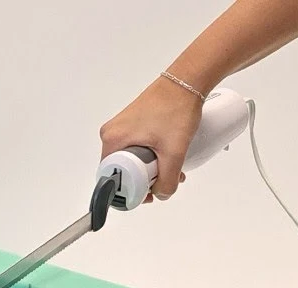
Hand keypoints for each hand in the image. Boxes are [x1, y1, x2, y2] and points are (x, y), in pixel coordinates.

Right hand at [99, 76, 201, 201]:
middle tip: (163, 179)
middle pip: (123, 171)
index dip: (129, 191)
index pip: (111, 178)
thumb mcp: (173, 152)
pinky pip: (138, 150)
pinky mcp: (134, 125)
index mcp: (112, 140)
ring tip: (172, 167)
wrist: (186, 83)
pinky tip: (169, 156)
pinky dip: (153, 157)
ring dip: (153, 170)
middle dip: (145, 181)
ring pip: (134, 161)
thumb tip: (162, 194)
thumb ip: (167, 180)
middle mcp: (113, 134)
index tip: (146, 194)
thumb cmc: (175, 108)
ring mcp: (123, 128)